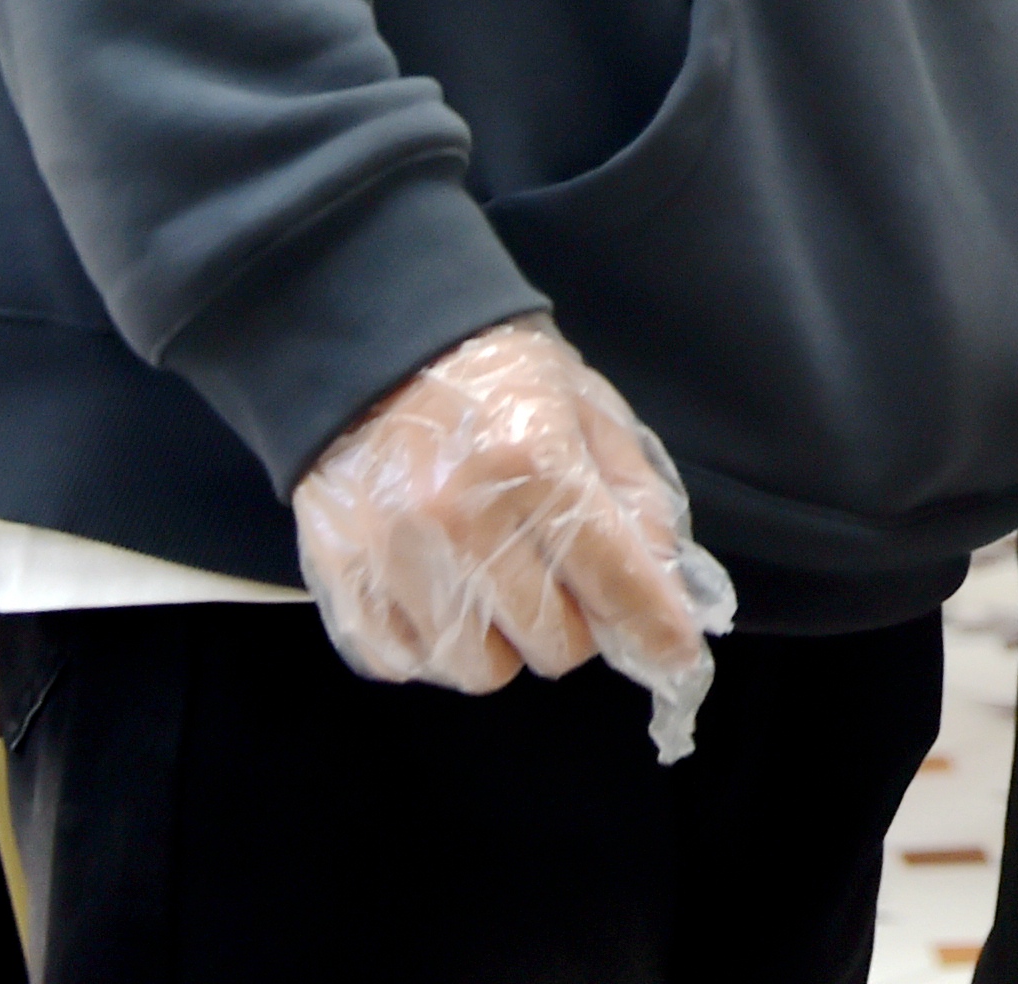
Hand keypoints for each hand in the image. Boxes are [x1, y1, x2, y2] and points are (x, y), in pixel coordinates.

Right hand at [290, 317, 736, 759]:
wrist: (373, 347)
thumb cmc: (495, 377)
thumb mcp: (587, 409)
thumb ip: (635, 497)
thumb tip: (665, 586)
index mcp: (536, 463)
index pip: (615, 583)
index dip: (656, 631)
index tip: (676, 657)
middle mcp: (461, 520)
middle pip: (553, 645)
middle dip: (575, 623)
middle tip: (562, 580)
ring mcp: (393, 556)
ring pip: (481, 669)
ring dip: (503, 641)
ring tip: (495, 583)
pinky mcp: (341, 580)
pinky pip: (406, 663)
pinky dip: (434, 644)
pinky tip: (440, 591)